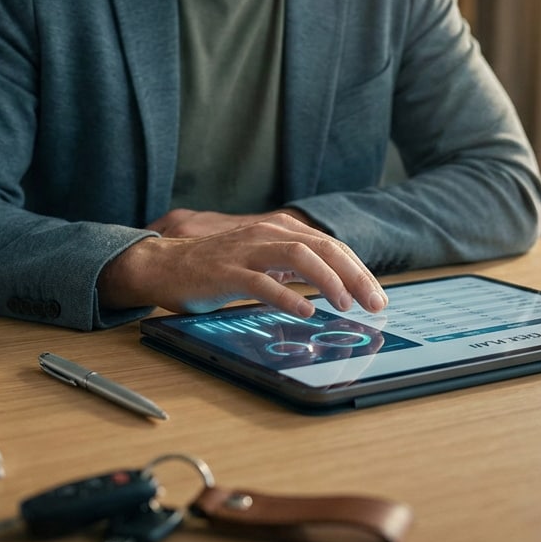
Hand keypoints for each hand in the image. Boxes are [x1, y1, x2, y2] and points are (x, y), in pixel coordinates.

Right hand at [99, 212, 387, 317]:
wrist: (163, 264)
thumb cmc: (214, 268)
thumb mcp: (261, 263)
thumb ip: (292, 268)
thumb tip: (331, 286)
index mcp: (278, 231)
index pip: (330, 245)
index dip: (358, 269)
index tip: (377, 296)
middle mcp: (266, 234)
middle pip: (322, 247)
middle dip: (354, 275)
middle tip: (374, 304)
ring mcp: (246, 251)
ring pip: (297, 256)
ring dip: (327, 280)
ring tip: (344, 304)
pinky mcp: (226, 271)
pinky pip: (261, 282)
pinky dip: (286, 296)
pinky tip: (305, 310)